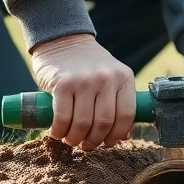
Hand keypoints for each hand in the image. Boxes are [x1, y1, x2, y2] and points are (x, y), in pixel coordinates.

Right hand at [30, 33, 135, 150]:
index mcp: (124, 77)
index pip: (127, 115)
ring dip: (75, 139)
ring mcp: (84, 80)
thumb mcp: (111, 77)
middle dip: (94, 141)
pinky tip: (57, 132)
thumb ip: (118, 102)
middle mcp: (106, 78)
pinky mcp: (62, 84)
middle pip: (104, 123)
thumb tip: (125, 136)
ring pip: (83, 124)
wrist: (63, 38)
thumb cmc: (88, 65)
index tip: (108, 142)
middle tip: (85, 145)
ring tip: (70, 139)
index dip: (117, 135)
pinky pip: (63, 118)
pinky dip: (59, 131)